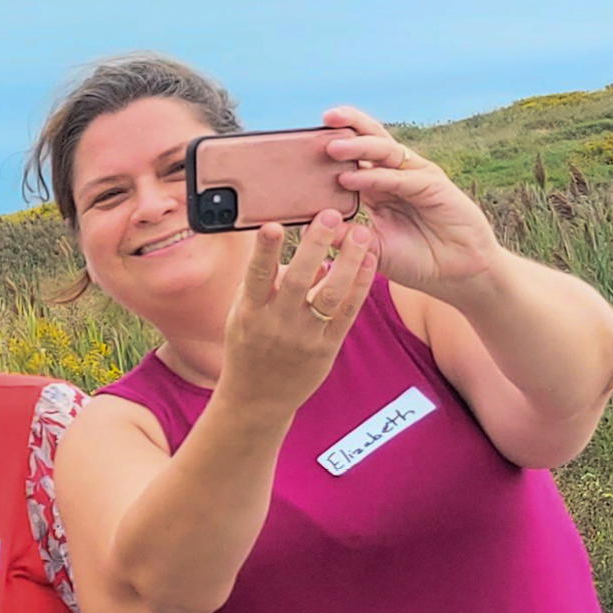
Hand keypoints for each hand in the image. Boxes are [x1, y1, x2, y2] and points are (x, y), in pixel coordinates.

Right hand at [214, 203, 380, 414]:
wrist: (258, 397)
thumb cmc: (248, 346)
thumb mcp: (243, 313)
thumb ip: (266, 283)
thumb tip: (298, 254)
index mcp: (251, 313)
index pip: (257, 276)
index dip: (263, 252)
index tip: (272, 225)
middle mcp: (278, 324)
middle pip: (299, 280)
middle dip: (315, 245)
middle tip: (330, 215)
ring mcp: (305, 337)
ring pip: (330, 295)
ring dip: (348, 261)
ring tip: (362, 233)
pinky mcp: (327, 348)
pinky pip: (347, 313)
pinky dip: (360, 285)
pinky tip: (369, 261)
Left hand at [318, 108, 506, 294]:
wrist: (457, 275)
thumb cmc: (417, 261)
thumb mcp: (371, 249)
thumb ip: (345, 237)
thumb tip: (310, 226)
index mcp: (379, 187)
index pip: (354, 158)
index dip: (335, 144)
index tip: (305, 140)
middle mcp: (396, 176)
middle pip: (370, 142)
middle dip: (348, 128)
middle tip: (324, 120)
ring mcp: (415, 177)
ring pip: (385, 151)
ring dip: (358, 147)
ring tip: (332, 147)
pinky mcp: (433, 185)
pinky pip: (400, 177)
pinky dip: (376, 177)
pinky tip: (352, 179)